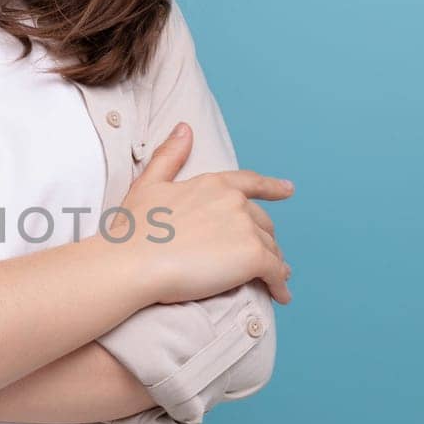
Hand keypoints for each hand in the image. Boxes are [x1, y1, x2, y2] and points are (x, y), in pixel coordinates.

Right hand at [112, 123, 294, 304]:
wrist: (134, 262)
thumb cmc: (134, 229)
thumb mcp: (148, 185)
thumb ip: (170, 156)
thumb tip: (184, 127)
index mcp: (214, 184)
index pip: (251, 183)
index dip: (272, 187)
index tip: (289, 190)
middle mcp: (235, 202)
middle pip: (262, 222)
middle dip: (263, 238)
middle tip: (264, 257)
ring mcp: (246, 229)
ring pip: (270, 248)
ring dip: (274, 263)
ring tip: (275, 279)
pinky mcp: (253, 257)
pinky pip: (276, 272)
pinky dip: (280, 285)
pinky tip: (281, 296)